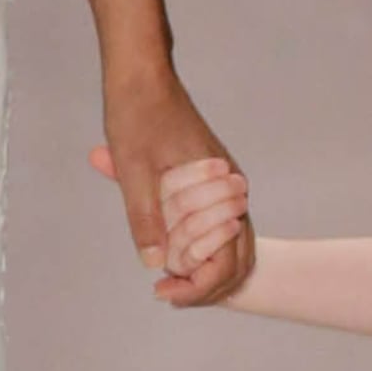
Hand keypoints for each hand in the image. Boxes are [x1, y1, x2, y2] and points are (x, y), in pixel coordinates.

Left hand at [92, 70, 252, 306]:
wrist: (143, 75)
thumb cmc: (137, 117)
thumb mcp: (134, 169)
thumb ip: (145, 217)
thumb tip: (155, 265)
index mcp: (222, 187)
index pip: (226, 258)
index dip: (198, 286)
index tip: (163, 293)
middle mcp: (233, 189)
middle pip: (237, 258)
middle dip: (206, 287)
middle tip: (166, 295)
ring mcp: (227, 185)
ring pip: (232, 245)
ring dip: (207, 270)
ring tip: (170, 283)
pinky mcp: (215, 181)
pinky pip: (221, 226)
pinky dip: (205, 249)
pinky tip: (175, 256)